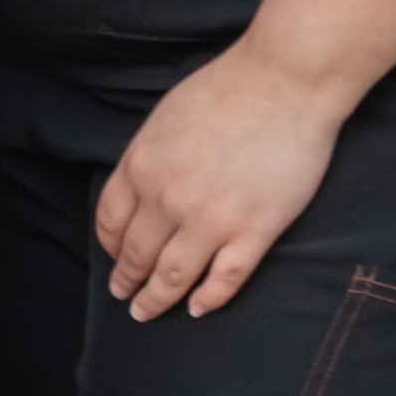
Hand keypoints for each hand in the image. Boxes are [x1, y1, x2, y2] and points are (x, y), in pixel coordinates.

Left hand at [92, 47, 351, 320]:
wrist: (284, 82)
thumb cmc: (227, 90)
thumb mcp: (164, 119)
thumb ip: (148, 158)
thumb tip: (139, 189)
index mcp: (142, 167)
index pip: (111, 223)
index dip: (111, 248)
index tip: (115, 259)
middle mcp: (167, 199)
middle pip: (137, 255)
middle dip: (128, 281)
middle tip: (126, 299)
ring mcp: (211, 219)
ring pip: (173, 276)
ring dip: (157, 300)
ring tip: (148, 313)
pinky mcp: (254, 231)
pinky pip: (225, 279)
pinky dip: (208, 299)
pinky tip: (198, 309)